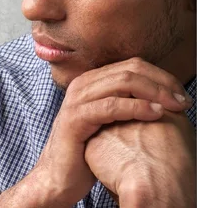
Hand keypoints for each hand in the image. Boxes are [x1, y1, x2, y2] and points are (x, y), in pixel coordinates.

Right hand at [31, 57, 191, 205]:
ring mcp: (77, 99)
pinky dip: (137, 107)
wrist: (59, 176)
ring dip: (154, 92)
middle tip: (183, 100)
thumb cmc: (87, 150)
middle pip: (129, 70)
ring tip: (175, 106)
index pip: (131, 65)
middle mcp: (82, 84)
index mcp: (90, 81)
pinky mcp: (75, 118)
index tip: (181, 94)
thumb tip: (160, 98)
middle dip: (161, 83)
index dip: (160, 76)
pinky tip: (156, 114)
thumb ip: (124, 104)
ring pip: (122, 82)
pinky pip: (111, 105)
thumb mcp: (108, 121)